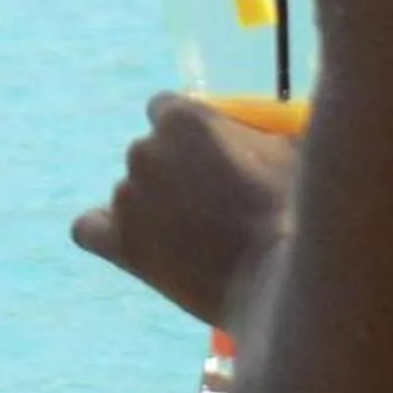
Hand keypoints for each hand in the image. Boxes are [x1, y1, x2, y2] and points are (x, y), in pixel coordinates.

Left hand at [72, 91, 298, 325]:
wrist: (290, 282)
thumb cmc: (303, 209)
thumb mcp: (293, 147)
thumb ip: (265, 127)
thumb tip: (269, 121)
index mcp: (181, 118)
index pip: (166, 110)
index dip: (193, 136)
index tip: (218, 160)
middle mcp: (143, 150)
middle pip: (151, 154)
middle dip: (179, 175)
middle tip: (222, 208)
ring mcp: (127, 197)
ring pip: (133, 195)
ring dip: (157, 210)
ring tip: (204, 242)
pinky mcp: (121, 244)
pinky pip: (89, 230)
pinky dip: (107, 234)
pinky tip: (134, 246)